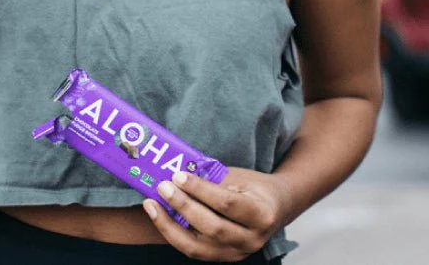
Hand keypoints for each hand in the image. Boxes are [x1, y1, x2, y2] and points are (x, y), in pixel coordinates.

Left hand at [142, 167, 289, 261]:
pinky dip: (174, 234)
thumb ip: (213, 179)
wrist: (276, 207)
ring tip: (152, 205)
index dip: (200, 190)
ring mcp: (237, 253)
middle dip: (183, 206)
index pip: (226, 204)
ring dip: (170, 225)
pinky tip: (160, 218)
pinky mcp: (224, 258)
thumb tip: (178, 173)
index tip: (178, 175)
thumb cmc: (254, 187)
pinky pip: (194, 250)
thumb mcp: (240, 178)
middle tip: (162, 187)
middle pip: (211, 227)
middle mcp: (252, 239)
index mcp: (261, 214)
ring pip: (197, 247)